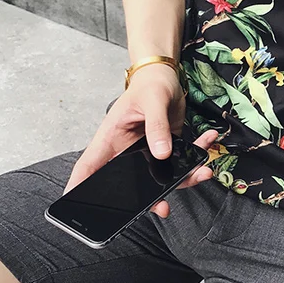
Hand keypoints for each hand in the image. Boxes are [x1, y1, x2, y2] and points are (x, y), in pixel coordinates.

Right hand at [62, 64, 216, 218]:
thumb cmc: (150, 83)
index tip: (75, 206)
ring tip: (201, 172)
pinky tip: (208, 142)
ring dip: (183, 178)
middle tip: (162, 207)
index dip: (79, 188)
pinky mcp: (166, 148)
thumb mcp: (153, 101)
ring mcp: (148, 151)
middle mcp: (127, 149)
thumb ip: (157, 127)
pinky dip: (197, 155)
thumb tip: (162, 153)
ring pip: (162, 176)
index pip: (89, 166)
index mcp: (112, 138)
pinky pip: (181, 161)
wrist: (167, 75)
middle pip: (130, 182)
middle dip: (147, 198)